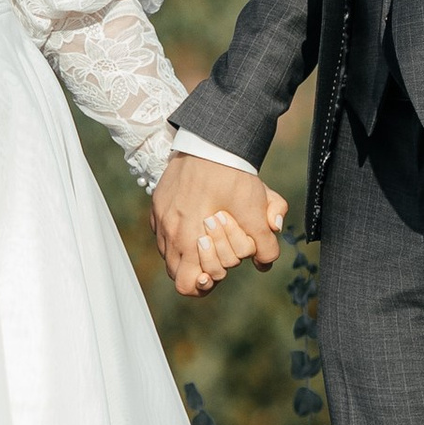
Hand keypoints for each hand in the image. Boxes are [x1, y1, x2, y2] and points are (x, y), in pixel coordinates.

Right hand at [150, 150, 286, 299]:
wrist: (211, 139)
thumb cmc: (232, 175)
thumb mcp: (256, 210)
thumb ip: (265, 244)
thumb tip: (265, 264)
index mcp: (188, 239)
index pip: (186, 285)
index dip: (203, 285)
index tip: (217, 272)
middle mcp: (168, 232)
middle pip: (177, 272)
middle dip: (200, 266)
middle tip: (218, 248)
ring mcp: (160, 217)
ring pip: (169, 252)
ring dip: (188, 251)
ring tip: (207, 233)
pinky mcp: (157, 203)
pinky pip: (163, 231)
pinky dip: (178, 233)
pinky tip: (196, 217)